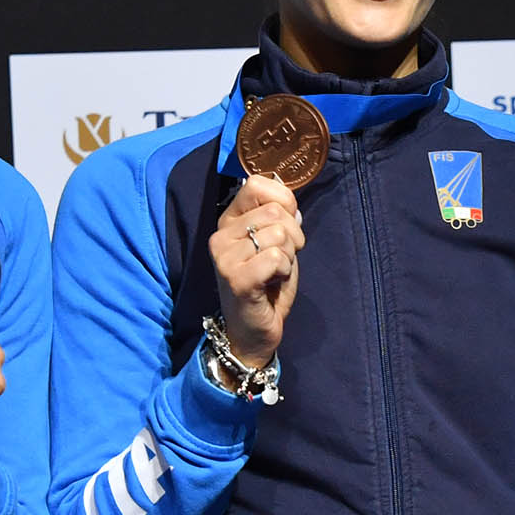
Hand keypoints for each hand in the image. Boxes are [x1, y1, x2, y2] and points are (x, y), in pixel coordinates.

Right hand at [210, 176, 304, 366]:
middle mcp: (221, 235)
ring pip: (279, 234)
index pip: (257, 184)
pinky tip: (271, 283)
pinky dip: (285, 271)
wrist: (252, 331)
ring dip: (289, 257)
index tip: (284, 227)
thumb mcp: (276, 244)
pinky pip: (276, 257)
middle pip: (276, 211)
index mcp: (229, 220)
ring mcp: (224, 256)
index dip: (284, 202)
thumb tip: (290, 201)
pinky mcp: (235, 278)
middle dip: (293, 236)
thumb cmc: (267, 286)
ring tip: (274, 273)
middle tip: (282, 259)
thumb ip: (280, 219)